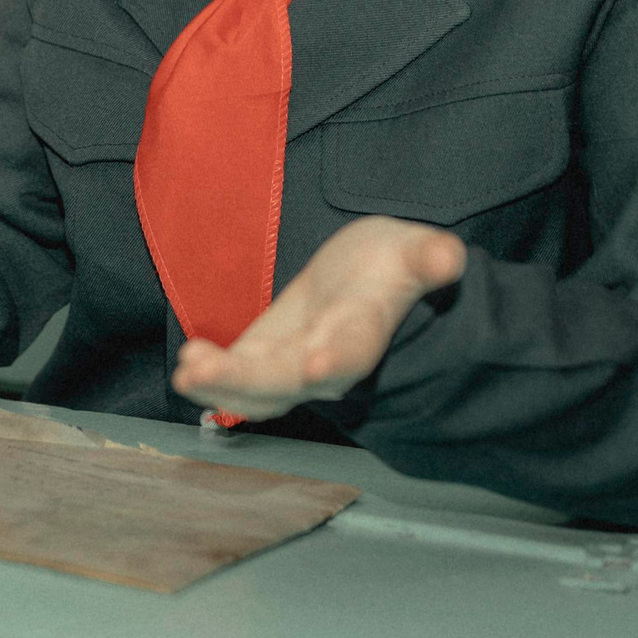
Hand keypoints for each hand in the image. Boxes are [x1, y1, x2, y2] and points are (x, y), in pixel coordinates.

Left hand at [170, 216, 466, 421]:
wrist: (375, 278)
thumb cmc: (398, 263)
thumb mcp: (418, 250)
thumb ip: (429, 257)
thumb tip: (449, 256)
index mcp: (366, 329)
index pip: (353, 350)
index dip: (336, 359)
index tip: (316, 367)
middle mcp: (329, 357)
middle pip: (287, 378)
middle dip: (246, 379)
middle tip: (202, 374)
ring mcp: (295, 362)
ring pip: (259, 387)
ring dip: (221, 384)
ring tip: (187, 374)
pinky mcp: (268, 355)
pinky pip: (241, 376)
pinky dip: (213, 375)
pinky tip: (188, 364)